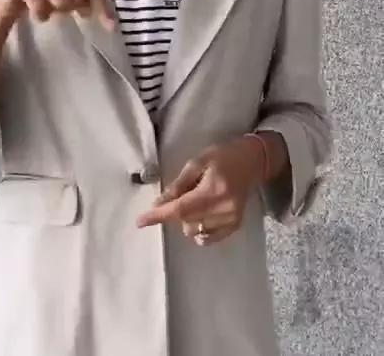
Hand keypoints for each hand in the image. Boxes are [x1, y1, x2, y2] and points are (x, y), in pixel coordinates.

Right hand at [0, 0, 114, 29]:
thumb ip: (88, 1)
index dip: (99, 0)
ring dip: (58, 4)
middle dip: (75, 1)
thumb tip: (111, 21)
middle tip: (69, 11)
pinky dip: (40, 10)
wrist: (4, 2)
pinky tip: (39, 16)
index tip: (109, 24)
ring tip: (53, 12)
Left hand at [137, 137, 265, 244]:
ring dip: (186, 219)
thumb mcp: (198, 162)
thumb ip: (179, 184)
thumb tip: (160, 203)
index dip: (160, 215)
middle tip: (178, 193)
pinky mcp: (234, 226)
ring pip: (194, 230)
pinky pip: (208, 237)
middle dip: (173, 211)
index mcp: (213, 191)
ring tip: (195, 199)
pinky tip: (200, 214)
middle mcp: (223, 210)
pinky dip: (198, 228)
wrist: (252, 161)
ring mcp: (230, 221)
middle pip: (186, 221)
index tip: (140, 221)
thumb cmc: (223, 155)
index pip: (181, 209)